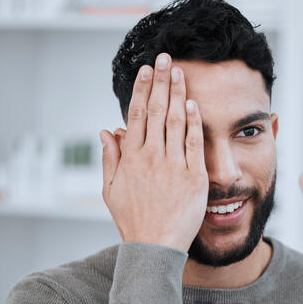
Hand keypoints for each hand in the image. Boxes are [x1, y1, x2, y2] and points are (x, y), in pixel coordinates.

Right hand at [99, 53, 208, 251]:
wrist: (155, 245)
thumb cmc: (132, 219)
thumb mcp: (110, 190)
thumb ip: (110, 158)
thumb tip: (107, 130)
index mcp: (132, 157)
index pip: (138, 113)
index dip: (143, 89)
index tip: (147, 70)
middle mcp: (152, 156)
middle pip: (158, 110)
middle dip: (162, 81)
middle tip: (166, 58)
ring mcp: (175, 165)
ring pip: (177, 121)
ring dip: (178, 93)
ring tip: (180, 72)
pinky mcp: (194, 176)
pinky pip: (195, 143)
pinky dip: (194, 122)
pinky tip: (193, 103)